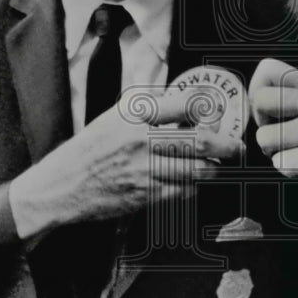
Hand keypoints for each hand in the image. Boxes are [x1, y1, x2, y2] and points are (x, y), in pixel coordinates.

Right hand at [11, 90, 244, 236]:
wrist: (61, 186)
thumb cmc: (88, 149)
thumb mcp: (113, 115)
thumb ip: (147, 106)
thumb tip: (184, 101)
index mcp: (135, 114)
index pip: (187, 105)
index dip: (209, 110)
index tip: (217, 115)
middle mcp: (141, 139)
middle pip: (201, 140)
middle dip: (227, 146)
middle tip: (236, 147)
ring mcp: (144, 170)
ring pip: (198, 170)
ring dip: (215, 169)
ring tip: (217, 166)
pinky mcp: (145, 196)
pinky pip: (184, 191)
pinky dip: (195, 186)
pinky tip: (193, 182)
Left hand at [249, 58, 297, 210]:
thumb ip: (281, 98)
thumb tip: (246, 100)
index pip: (267, 68)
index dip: (257, 92)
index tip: (270, 113)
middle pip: (260, 99)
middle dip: (262, 125)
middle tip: (284, 137)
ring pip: (264, 137)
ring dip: (275, 153)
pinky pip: (280, 164)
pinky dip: (288, 171)